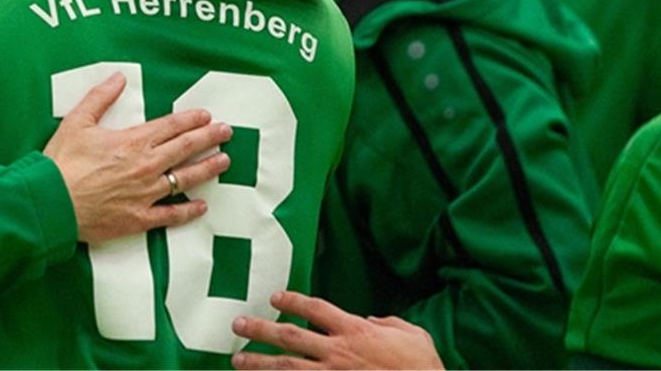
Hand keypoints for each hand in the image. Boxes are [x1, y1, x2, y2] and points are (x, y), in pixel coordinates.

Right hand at [45, 73, 232, 243]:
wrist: (51, 204)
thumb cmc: (61, 164)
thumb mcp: (77, 122)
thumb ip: (100, 98)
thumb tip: (118, 78)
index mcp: (133, 141)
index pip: (171, 126)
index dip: (192, 119)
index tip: (207, 116)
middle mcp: (145, 166)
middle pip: (186, 149)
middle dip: (209, 138)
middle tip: (227, 132)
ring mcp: (145, 194)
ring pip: (185, 179)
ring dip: (207, 169)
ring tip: (224, 162)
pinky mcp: (139, 218)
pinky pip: (170, 215)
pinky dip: (188, 211)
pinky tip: (202, 206)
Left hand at [231, 291, 443, 369]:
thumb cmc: (422, 367)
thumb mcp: (413, 334)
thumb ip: (390, 323)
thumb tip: (375, 321)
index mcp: (356, 331)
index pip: (317, 308)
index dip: (294, 300)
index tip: (275, 297)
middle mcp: (338, 352)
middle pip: (291, 336)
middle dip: (261, 329)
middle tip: (238, 324)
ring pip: (288, 367)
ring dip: (260, 363)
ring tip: (238, 361)